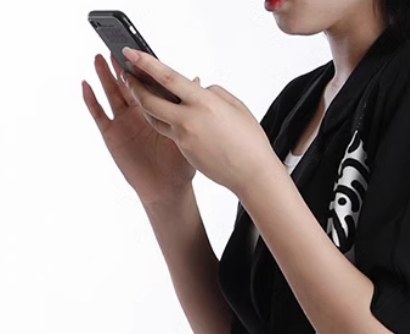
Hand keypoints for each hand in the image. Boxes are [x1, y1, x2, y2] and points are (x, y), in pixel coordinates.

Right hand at [82, 51, 198, 204]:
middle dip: (121, 67)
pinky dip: (92, 100)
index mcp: (156, 112)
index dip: (142, 70)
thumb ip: (187, 109)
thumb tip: (198, 83)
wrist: (167, 190)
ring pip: (111, 94)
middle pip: (126, 85)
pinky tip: (87, 86)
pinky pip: (99, 115)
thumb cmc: (179, 166)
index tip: (139, 52)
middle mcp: (138, 114)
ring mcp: (124, 123)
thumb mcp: (187, 135)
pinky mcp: (112, 135)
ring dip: (104, 77)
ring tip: (100, 57)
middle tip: (116, 47)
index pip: (147, 85)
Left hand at [118, 47, 275, 195]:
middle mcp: (190, 119)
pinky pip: (171, 133)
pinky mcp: (185, 152)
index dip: (145, 64)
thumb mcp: (236, 107)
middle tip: (126, 74)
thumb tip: (199, 88)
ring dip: (146, 105)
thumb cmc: (250, 142)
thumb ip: (214, 93)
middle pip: (149, 100)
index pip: (167, 78)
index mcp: (204, 103)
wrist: (253, 175)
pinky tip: (172, 117)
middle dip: (134, 86)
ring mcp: (185, 138)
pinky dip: (170, 122)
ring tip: (142, 94)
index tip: (130, 52)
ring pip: (155, 118)